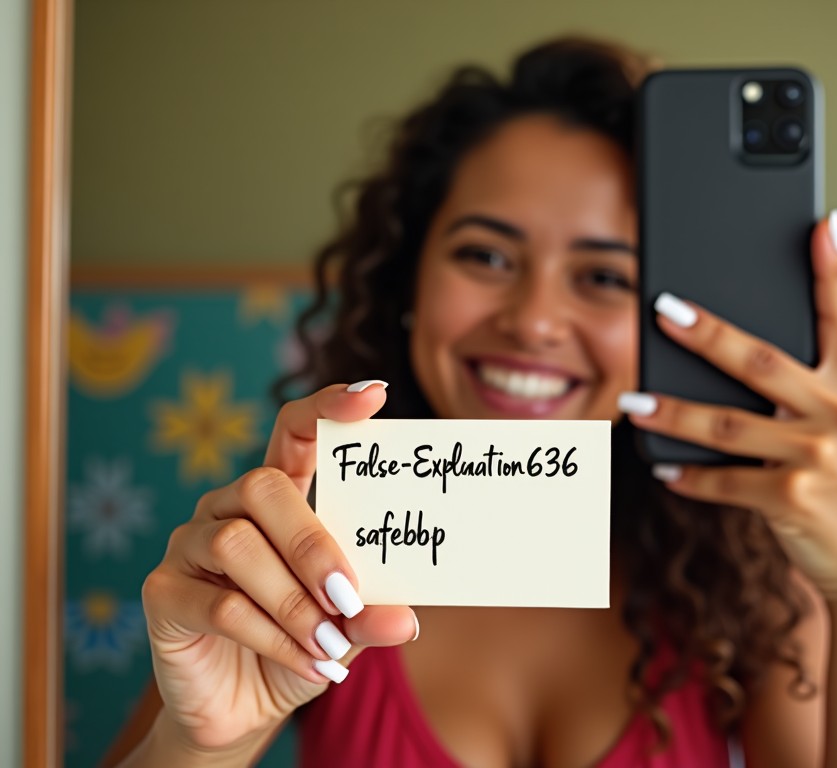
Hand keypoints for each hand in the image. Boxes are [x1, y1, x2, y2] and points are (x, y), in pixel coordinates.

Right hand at [140, 381, 416, 753]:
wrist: (242, 708)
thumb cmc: (300, 645)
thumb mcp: (345, 628)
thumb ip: (370, 613)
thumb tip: (406, 619)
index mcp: (277, 498)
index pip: (296, 431)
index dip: (328, 406)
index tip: (373, 394)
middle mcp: (228, 507)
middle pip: (263, 484)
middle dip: (312, 542)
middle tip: (347, 594)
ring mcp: (189, 545)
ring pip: (236, 544)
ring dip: (292, 600)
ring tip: (328, 641)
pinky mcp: (163, 591)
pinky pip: (218, 603)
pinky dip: (271, 636)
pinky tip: (306, 661)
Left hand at [620, 212, 836, 612]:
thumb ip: (816, 394)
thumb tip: (744, 361)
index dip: (833, 268)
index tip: (819, 223)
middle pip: (762, 360)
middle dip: (708, 333)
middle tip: (663, 309)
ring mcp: (819, 455)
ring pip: (727, 424)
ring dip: (672, 413)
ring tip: (632, 402)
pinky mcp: (795, 498)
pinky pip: (725, 480)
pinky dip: (690, 476)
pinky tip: (663, 468)